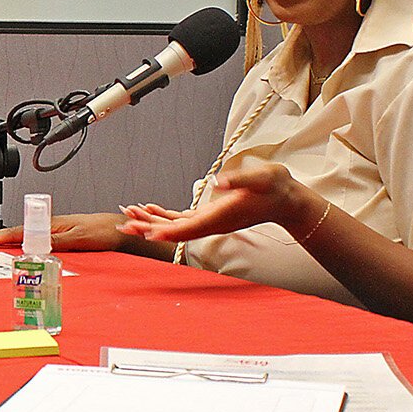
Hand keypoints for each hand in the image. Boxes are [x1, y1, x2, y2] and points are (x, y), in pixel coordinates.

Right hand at [0, 214, 132, 251]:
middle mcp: (47, 226)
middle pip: (12, 232)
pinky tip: (7, 243)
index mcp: (49, 226)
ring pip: (18, 234)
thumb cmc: (101, 232)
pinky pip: (28, 238)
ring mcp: (51, 230)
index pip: (16, 233)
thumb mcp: (78, 239)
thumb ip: (55, 242)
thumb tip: (32, 246)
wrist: (116, 228)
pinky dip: (12, 240)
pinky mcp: (56, 234)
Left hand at [115, 162, 325, 242]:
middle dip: (149, 228)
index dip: (167, 231)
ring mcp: (210, 221)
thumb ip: (241, 180)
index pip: (189, 228)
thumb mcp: (262, 178)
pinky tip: (150, 209)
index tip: (147, 233)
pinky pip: (181, 220)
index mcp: (221, 216)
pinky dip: (164, 216)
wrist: (286, 200)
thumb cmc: (275, 187)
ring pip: (175, 226)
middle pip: (175, 231)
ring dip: (151, 222)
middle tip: (125, 224)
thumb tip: (219, 182)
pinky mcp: (210, 215)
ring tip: (129, 216)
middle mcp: (212, 223)